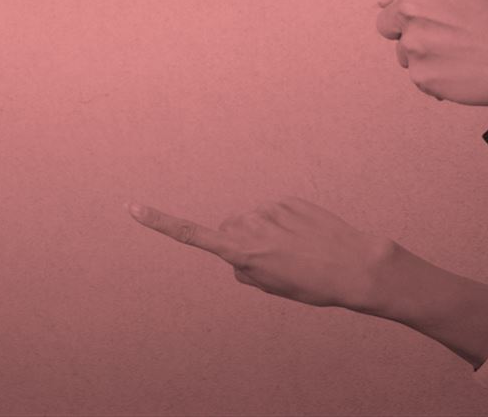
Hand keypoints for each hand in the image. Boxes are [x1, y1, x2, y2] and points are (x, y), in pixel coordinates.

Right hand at [127, 198, 407, 313]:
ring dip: (268, 234)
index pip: (192, 235)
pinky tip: (307, 238)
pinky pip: (277, 213)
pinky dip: (286, 224)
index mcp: (241, 251)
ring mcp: (270, 209)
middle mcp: (250, 225)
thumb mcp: (271, 287)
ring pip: (255, 221)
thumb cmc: (312, 284)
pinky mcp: (289, 200)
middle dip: (242, 242)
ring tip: (297, 251)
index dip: (161, 223)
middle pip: (230, 229)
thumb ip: (245, 269)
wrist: (354, 265)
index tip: (133, 208)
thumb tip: (237, 254)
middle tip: (274, 263)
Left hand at [274, 0, 487, 104]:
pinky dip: (434, 77)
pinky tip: (461, 70)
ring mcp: (412, 41)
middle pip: (384, 20)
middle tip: (449, 30)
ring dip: (422, 53)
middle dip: (406, 26)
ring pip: (399, 50)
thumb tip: (377, 2)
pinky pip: (414, 76)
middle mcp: (410, 4)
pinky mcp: (419, 74)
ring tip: (461, 50)